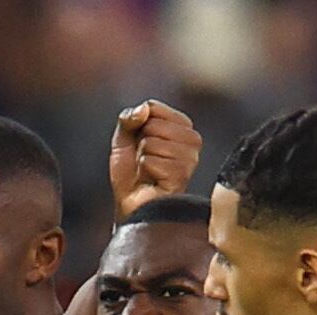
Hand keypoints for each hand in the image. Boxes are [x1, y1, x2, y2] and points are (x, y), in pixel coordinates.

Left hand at [109, 100, 202, 217]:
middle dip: (140, 143)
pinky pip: (151, 161)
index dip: (137, 126)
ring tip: (148, 171)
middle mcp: (192, 140)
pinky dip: (144, 171)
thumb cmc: (131, 174)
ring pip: (152, 143)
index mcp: (182, 126)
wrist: (130, 205)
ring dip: (142, 159)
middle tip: (144, 160)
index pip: (153, 107)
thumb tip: (144, 109)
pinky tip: (151, 179)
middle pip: (153, 124)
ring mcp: (190, 159)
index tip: (140, 143)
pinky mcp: (182, 176)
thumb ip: (129, 118)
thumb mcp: (124, 140)